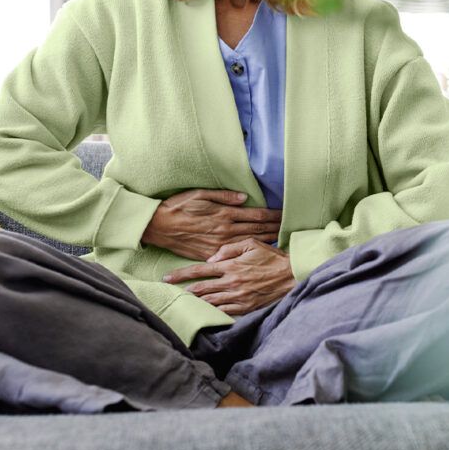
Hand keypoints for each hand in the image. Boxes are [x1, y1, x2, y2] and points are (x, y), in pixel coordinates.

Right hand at [141, 189, 281, 260]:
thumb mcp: (200, 194)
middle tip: (290, 228)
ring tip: (280, 239)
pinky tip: (258, 253)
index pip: (256, 216)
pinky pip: (235, 254)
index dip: (272, 215)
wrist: (159, 227)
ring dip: (266, 240)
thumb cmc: (178, 207)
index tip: (284, 214)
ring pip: (249, 243)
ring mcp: (219, 244)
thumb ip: (224, 196)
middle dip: (275, 228)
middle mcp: (224, 231)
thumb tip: (244, 199)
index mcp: (224, 214)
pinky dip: (248, 252)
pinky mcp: (211, 254)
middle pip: (257, 230)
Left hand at [162, 238, 297, 314]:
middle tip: (169, 291)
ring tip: (183, 301)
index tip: (167, 277)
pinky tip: (203, 310)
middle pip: (200, 288)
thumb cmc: (271, 257)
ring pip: (209, 301)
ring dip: (195, 302)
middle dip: (183, 289)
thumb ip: (228, 248)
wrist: (291, 276)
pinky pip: (223, 311)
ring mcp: (238, 297)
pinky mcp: (245, 307)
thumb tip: (210, 260)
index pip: (199, 271)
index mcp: (230, 266)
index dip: (181, 274)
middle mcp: (231, 283)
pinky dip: (212, 311)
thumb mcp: (251, 244)